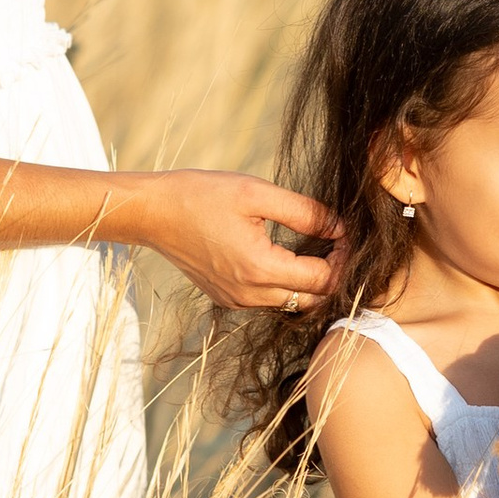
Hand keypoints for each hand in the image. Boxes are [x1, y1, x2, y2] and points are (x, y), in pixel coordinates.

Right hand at [110, 172, 341, 308]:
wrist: (152, 213)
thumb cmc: (200, 196)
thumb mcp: (257, 193)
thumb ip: (304, 212)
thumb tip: (339, 226)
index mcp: (259, 269)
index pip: (323, 279)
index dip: (344, 258)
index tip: (346, 233)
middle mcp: (249, 295)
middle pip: (312, 299)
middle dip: (332, 274)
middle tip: (338, 242)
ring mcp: (236, 301)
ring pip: (292, 304)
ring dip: (310, 282)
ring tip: (317, 248)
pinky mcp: (226, 299)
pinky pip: (269, 301)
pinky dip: (286, 285)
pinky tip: (288, 257)